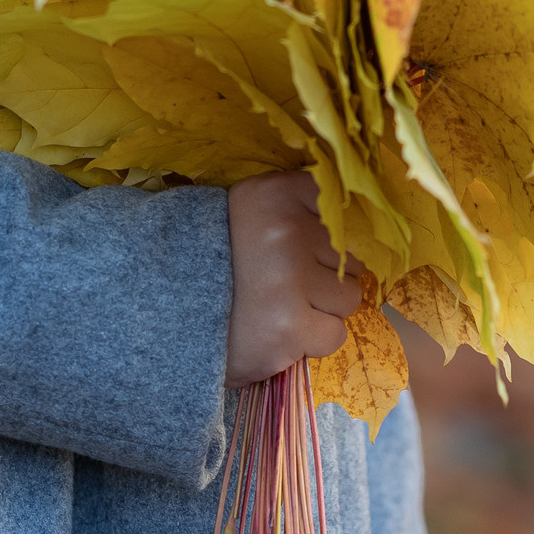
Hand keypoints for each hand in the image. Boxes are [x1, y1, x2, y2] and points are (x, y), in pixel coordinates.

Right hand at [224, 172, 360, 386]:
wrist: (169, 314)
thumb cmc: (223, 262)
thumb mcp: (252, 211)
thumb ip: (301, 206)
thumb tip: (364, 223)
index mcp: (275, 194)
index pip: (343, 207)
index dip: (333, 233)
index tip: (308, 244)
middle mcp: (285, 230)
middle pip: (352, 256)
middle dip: (327, 274)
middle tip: (287, 282)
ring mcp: (289, 280)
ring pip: (349, 297)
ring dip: (323, 308)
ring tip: (284, 306)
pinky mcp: (290, 327)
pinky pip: (334, 334)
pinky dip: (313, 339)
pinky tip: (283, 330)